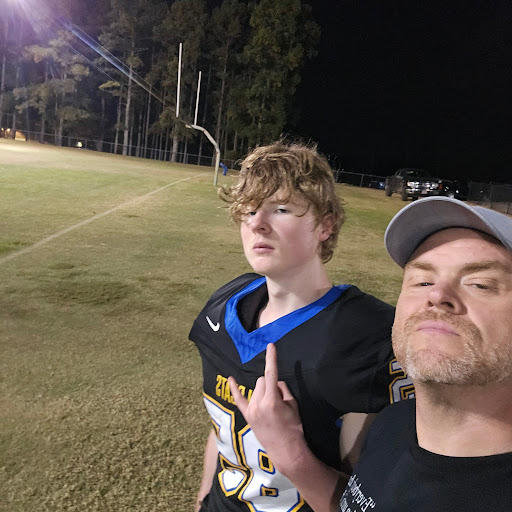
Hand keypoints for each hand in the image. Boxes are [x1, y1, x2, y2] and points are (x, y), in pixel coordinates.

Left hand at [228, 343, 306, 474]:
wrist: (286, 450)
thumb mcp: (293, 405)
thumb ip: (283, 389)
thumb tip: (276, 381)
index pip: (271, 373)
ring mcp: (251, 410)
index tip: (270, 345)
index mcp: (272, 400)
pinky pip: (239, 399)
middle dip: (270, 383)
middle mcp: (259, 403)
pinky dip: (235, 389)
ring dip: (263, 390)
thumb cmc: (293, 427)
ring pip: (255, 388)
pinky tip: (230, 379)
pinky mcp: (247, 416)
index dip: (271, 358)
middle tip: (279, 398)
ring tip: (272, 406)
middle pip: (262, 380)